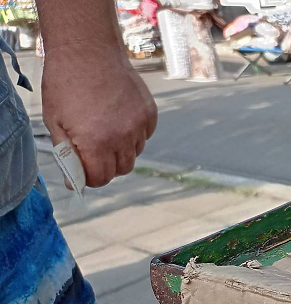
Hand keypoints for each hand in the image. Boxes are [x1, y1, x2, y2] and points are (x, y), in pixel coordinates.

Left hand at [41, 47, 156, 187]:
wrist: (88, 50)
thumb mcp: (54, 120)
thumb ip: (66, 153)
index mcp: (96, 143)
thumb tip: (74, 180)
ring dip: (121, 150)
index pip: (101, 178)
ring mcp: (139, 125)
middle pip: (121, 169)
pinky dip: (134, 134)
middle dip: (106, 165)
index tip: (85, 170)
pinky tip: (119, 117)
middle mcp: (122, 138)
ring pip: (134, 153)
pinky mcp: (149, 113)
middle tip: (94, 150)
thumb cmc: (65, 83)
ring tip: (106, 129)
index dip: (90, 178)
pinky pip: (145, 135)